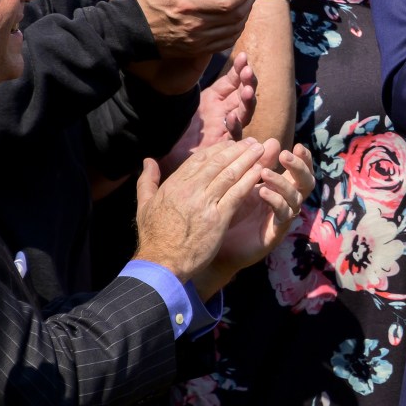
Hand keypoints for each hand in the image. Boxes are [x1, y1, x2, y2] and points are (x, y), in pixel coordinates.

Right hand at [117, 0, 257, 58]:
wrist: (123, 30)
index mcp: (187, 4)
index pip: (230, 1)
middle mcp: (195, 26)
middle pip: (237, 17)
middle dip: (249, 1)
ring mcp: (195, 41)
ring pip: (234, 31)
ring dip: (244, 16)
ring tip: (243, 1)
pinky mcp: (194, 51)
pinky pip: (224, 44)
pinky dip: (234, 31)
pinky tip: (232, 19)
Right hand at [133, 138, 270, 284]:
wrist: (162, 263)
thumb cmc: (154, 236)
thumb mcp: (144, 205)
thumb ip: (147, 181)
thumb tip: (148, 161)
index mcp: (174, 184)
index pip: (200, 159)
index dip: (219, 149)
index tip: (232, 144)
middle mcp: (190, 189)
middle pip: (218, 162)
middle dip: (237, 150)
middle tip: (252, 142)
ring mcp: (205, 203)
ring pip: (230, 174)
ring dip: (248, 159)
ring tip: (261, 150)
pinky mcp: (218, 218)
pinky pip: (237, 194)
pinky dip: (249, 180)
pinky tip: (260, 171)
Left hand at [158, 53, 257, 175]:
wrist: (161, 151)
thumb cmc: (171, 125)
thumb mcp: (180, 97)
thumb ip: (188, 77)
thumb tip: (195, 52)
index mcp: (213, 99)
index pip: (232, 81)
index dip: (239, 69)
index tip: (243, 56)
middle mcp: (222, 112)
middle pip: (242, 95)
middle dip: (248, 82)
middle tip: (249, 71)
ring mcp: (223, 129)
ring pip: (244, 114)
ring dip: (247, 102)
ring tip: (248, 90)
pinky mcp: (219, 146)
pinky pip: (233, 136)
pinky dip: (234, 126)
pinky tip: (232, 117)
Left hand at [195, 143, 314, 297]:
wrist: (216, 245)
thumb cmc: (230, 211)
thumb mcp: (241, 182)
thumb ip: (255, 162)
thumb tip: (269, 139)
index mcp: (281, 187)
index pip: (301, 170)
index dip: (303, 158)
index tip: (297, 146)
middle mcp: (287, 201)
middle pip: (306, 182)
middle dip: (299, 167)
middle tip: (286, 154)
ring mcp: (283, 217)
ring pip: (296, 197)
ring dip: (282, 182)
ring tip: (265, 173)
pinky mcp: (276, 233)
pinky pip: (283, 215)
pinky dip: (275, 201)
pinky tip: (262, 192)